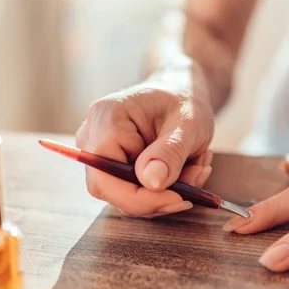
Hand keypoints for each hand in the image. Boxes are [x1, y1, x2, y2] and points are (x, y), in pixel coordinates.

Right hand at [76, 69, 215, 216]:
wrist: (180, 90)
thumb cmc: (184, 99)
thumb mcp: (189, 123)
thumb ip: (170, 152)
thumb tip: (151, 184)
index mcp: (106, 118)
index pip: (105, 177)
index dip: (140, 198)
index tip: (180, 198)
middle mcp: (92, 137)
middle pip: (112, 190)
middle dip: (158, 197)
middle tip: (195, 184)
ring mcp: (97, 153)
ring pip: (126, 195)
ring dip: (167, 192)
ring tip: (197, 166)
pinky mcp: (110, 166)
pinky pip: (132, 191)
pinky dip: (163, 189)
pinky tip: (186, 168)